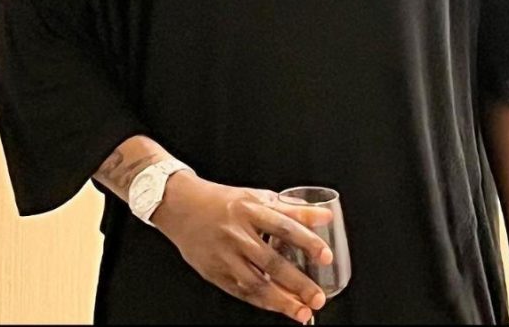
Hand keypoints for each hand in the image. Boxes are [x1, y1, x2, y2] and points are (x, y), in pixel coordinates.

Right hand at [151, 171, 333, 324]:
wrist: (182, 207)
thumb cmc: (224, 201)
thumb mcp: (257, 196)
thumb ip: (291, 209)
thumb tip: (325, 217)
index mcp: (250, 208)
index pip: (284, 226)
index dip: (307, 241)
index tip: (326, 256)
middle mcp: (237, 233)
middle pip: (272, 262)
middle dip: (298, 283)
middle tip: (318, 297)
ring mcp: (225, 255)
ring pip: (256, 283)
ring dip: (282, 301)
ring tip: (303, 312)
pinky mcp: (215, 272)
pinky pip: (242, 292)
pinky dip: (262, 302)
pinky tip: (278, 307)